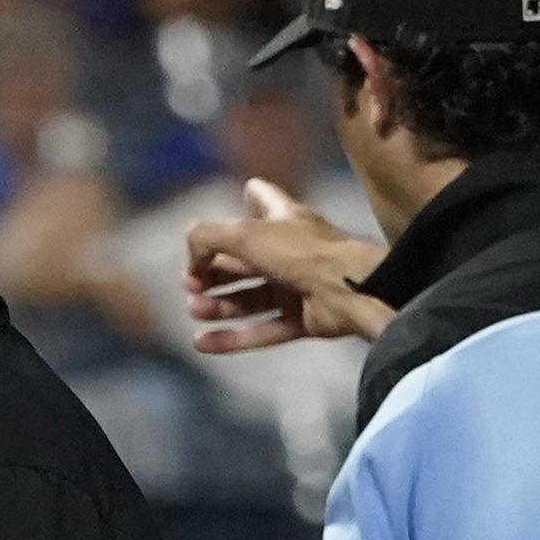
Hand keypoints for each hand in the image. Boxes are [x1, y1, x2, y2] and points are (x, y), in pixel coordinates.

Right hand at [183, 182, 382, 355]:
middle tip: (191, 284)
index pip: (264, 199)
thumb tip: (191, 260)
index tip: (238, 197)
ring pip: (251, 298)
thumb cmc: (300, 252)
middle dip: (214, 272)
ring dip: (220, 305)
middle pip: (246, 260)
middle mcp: (292, 251)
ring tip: (194, 310)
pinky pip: (263, 330)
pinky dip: (233, 338)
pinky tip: (202, 342)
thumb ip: (207, 238)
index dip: (249, 197)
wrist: (349, 290)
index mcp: (284, 219)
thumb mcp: (244, 234)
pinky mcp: (304, 320)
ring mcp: (299, 287)